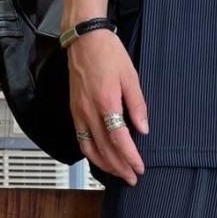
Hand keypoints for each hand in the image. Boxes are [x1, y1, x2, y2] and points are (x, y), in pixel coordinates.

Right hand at [67, 29, 147, 185]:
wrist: (84, 39)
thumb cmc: (108, 53)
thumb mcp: (130, 77)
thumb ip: (137, 105)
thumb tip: (143, 128)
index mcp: (106, 102)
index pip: (119, 139)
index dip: (130, 157)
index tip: (140, 167)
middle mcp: (89, 111)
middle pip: (105, 149)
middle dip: (119, 167)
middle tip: (132, 178)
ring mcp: (78, 112)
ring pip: (89, 148)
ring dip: (104, 165)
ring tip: (118, 173)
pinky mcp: (73, 109)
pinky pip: (81, 138)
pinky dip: (90, 153)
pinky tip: (100, 158)